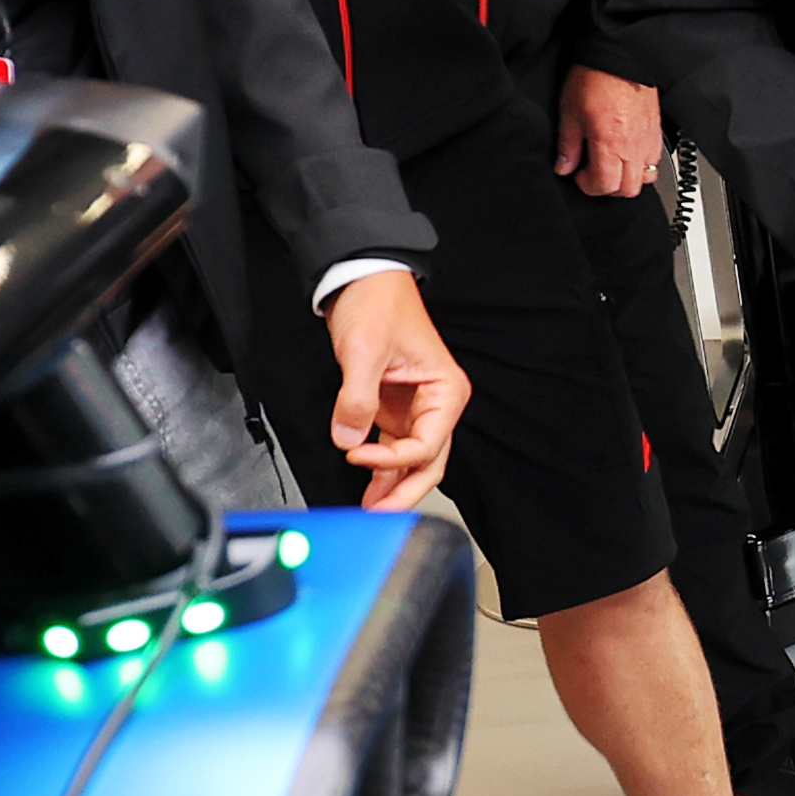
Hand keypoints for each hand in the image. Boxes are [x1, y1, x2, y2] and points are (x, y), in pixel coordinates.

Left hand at [323, 270, 467, 509]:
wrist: (363, 280)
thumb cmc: (379, 305)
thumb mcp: (365, 351)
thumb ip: (357, 399)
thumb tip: (348, 437)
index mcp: (445, 391)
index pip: (427, 444)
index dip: (393, 458)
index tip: (357, 454)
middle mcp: (436, 405)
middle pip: (428, 463)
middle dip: (404, 492)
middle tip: (380, 515)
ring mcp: (414, 410)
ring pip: (411, 462)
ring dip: (392, 486)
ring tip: (370, 511)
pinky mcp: (393, 410)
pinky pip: (391, 449)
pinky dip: (381, 469)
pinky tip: (366, 487)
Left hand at [555, 65, 663, 196]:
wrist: (620, 57)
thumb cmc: (595, 78)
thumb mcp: (570, 112)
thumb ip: (567, 145)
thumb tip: (564, 166)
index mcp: (610, 144)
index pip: (605, 186)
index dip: (588, 186)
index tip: (579, 174)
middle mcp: (633, 147)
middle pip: (628, 189)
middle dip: (608, 187)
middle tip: (594, 172)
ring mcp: (648, 140)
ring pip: (645, 178)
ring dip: (627, 178)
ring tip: (612, 165)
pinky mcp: (656, 131)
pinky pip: (654, 160)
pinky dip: (641, 165)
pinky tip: (627, 152)